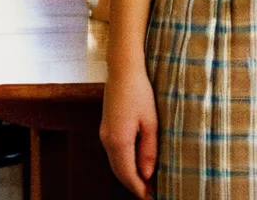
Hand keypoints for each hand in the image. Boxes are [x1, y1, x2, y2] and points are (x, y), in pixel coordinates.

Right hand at [100, 68, 158, 198]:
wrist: (123, 70)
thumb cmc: (140, 92)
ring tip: (146, 180)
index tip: (151, 196)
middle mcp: (107, 140)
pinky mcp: (106, 127)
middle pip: (119, 171)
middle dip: (134, 184)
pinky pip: (114, 152)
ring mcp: (104, 133)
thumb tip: (147, 174)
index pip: (127, 174)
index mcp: (119, 141)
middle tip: (150, 192)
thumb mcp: (151, 121)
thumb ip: (149, 149)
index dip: (139, 188)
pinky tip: (136, 161)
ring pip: (116, 163)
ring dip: (129, 173)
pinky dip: (124, 162)